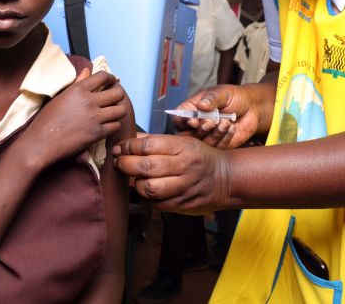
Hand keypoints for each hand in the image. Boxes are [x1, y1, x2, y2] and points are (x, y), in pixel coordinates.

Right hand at [24, 69, 126, 169]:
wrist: (41, 142)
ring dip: (118, 110)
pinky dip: (114, 125)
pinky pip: (115, 125)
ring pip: (120, 110)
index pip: (103, 76)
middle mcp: (89, 101)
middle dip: (119, 94)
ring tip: (113, 112)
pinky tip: (107, 125)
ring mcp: (94, 117)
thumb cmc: (46, 119)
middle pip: (117, 93)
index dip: (111, 78)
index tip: (112, 82)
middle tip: (116, 98)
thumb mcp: (61, 96)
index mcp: (78, 89)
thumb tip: (87, 71)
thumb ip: (77, 83)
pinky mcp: (96, 133)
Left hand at [112, 134, 230, 213]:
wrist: (226, 178)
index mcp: (182, 147)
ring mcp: (184, 187)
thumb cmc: (200, 157)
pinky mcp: (183, 205)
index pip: (148, 145)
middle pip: (145, 167)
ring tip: (134, 179)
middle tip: (118, 162)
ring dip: (136, 184)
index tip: (118, 148)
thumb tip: (130, 139)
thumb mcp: (183, 142)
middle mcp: (184, 166)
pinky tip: (147, 190)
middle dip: (125, 164)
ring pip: (149, 188)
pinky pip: (157, 204)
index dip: (128, 146)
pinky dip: (147, 198)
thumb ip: (156, 141)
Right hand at [173, 84, 262, 148]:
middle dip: (200, 130)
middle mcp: (196, 125)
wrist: (252, 108)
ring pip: (203, 143)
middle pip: (187, 135)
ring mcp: (207, 137)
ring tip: (226, 122)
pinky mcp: (219, 146)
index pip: (178, 119)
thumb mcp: (222, 93)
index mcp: (192, 110)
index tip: (194, 121)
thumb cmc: (234, 97)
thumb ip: (211, 99)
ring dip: (214, 133)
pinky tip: (232, 127)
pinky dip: (225, 138)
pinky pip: (217, 148)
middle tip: (211, 122)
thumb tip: (201, 105)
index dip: (183, 122)